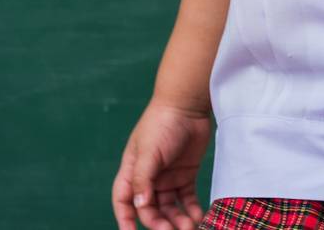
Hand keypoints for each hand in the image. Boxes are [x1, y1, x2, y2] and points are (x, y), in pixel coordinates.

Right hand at [112, 97, 212, 229]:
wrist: (187, 105)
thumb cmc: (161, 124)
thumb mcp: (149, 152)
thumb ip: (143, 179)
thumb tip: (140, 205)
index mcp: (132, 173)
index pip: (125, 203)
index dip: (126, 220)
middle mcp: (149, 179)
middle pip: (150, 209)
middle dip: (159, 223)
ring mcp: (167, 178)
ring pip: (170, 208)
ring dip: (177, 220)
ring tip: (189, 228)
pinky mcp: (186, 175)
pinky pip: (187, 198)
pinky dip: (192, 210)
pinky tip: (199, 218)